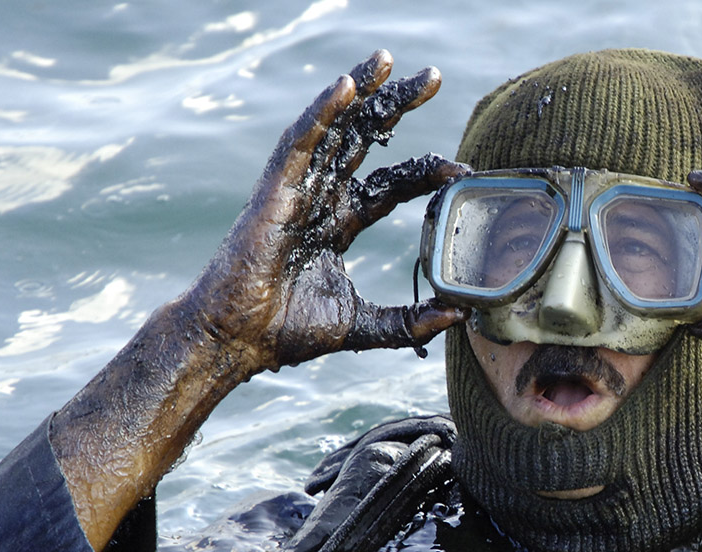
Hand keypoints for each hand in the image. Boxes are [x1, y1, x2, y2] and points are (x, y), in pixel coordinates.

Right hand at [187, 50, 468, 373]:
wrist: (240, 341)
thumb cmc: (287, 332)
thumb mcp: (364, 325)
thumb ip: (411, 320)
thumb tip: (461, 315)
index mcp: (339, 222)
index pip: (390, 184)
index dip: (424, 172)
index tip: (461, 169)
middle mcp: (320, 197)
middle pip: (363, 139)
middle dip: (396, 105)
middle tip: (432, 77)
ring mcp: (295, 190)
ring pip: (333, 128)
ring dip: (360, 91)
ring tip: (387, 61)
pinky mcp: (274, 190)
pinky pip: (301, 141)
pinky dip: (323, 111)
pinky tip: (347, 86)